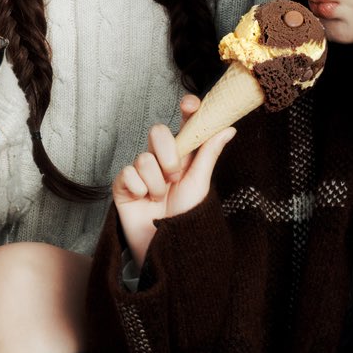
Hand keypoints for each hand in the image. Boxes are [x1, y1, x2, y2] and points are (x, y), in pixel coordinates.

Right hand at [113, 95, 235, 269]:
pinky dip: (139, 190)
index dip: (187, 110)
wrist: (166, 249)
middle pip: (158, 133)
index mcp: (183, 158)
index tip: (191, 103)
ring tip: (159, 199)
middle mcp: (161, 160)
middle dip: (168, 154)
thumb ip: (208, 154)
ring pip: (143, 157)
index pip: (184, 126)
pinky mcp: (123, 185)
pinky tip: (143, 202)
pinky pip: (128, 173)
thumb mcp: (200, 184)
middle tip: (174, 176)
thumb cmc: (186, 219)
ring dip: (155, 182)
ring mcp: (140, 172)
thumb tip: (228, 127)